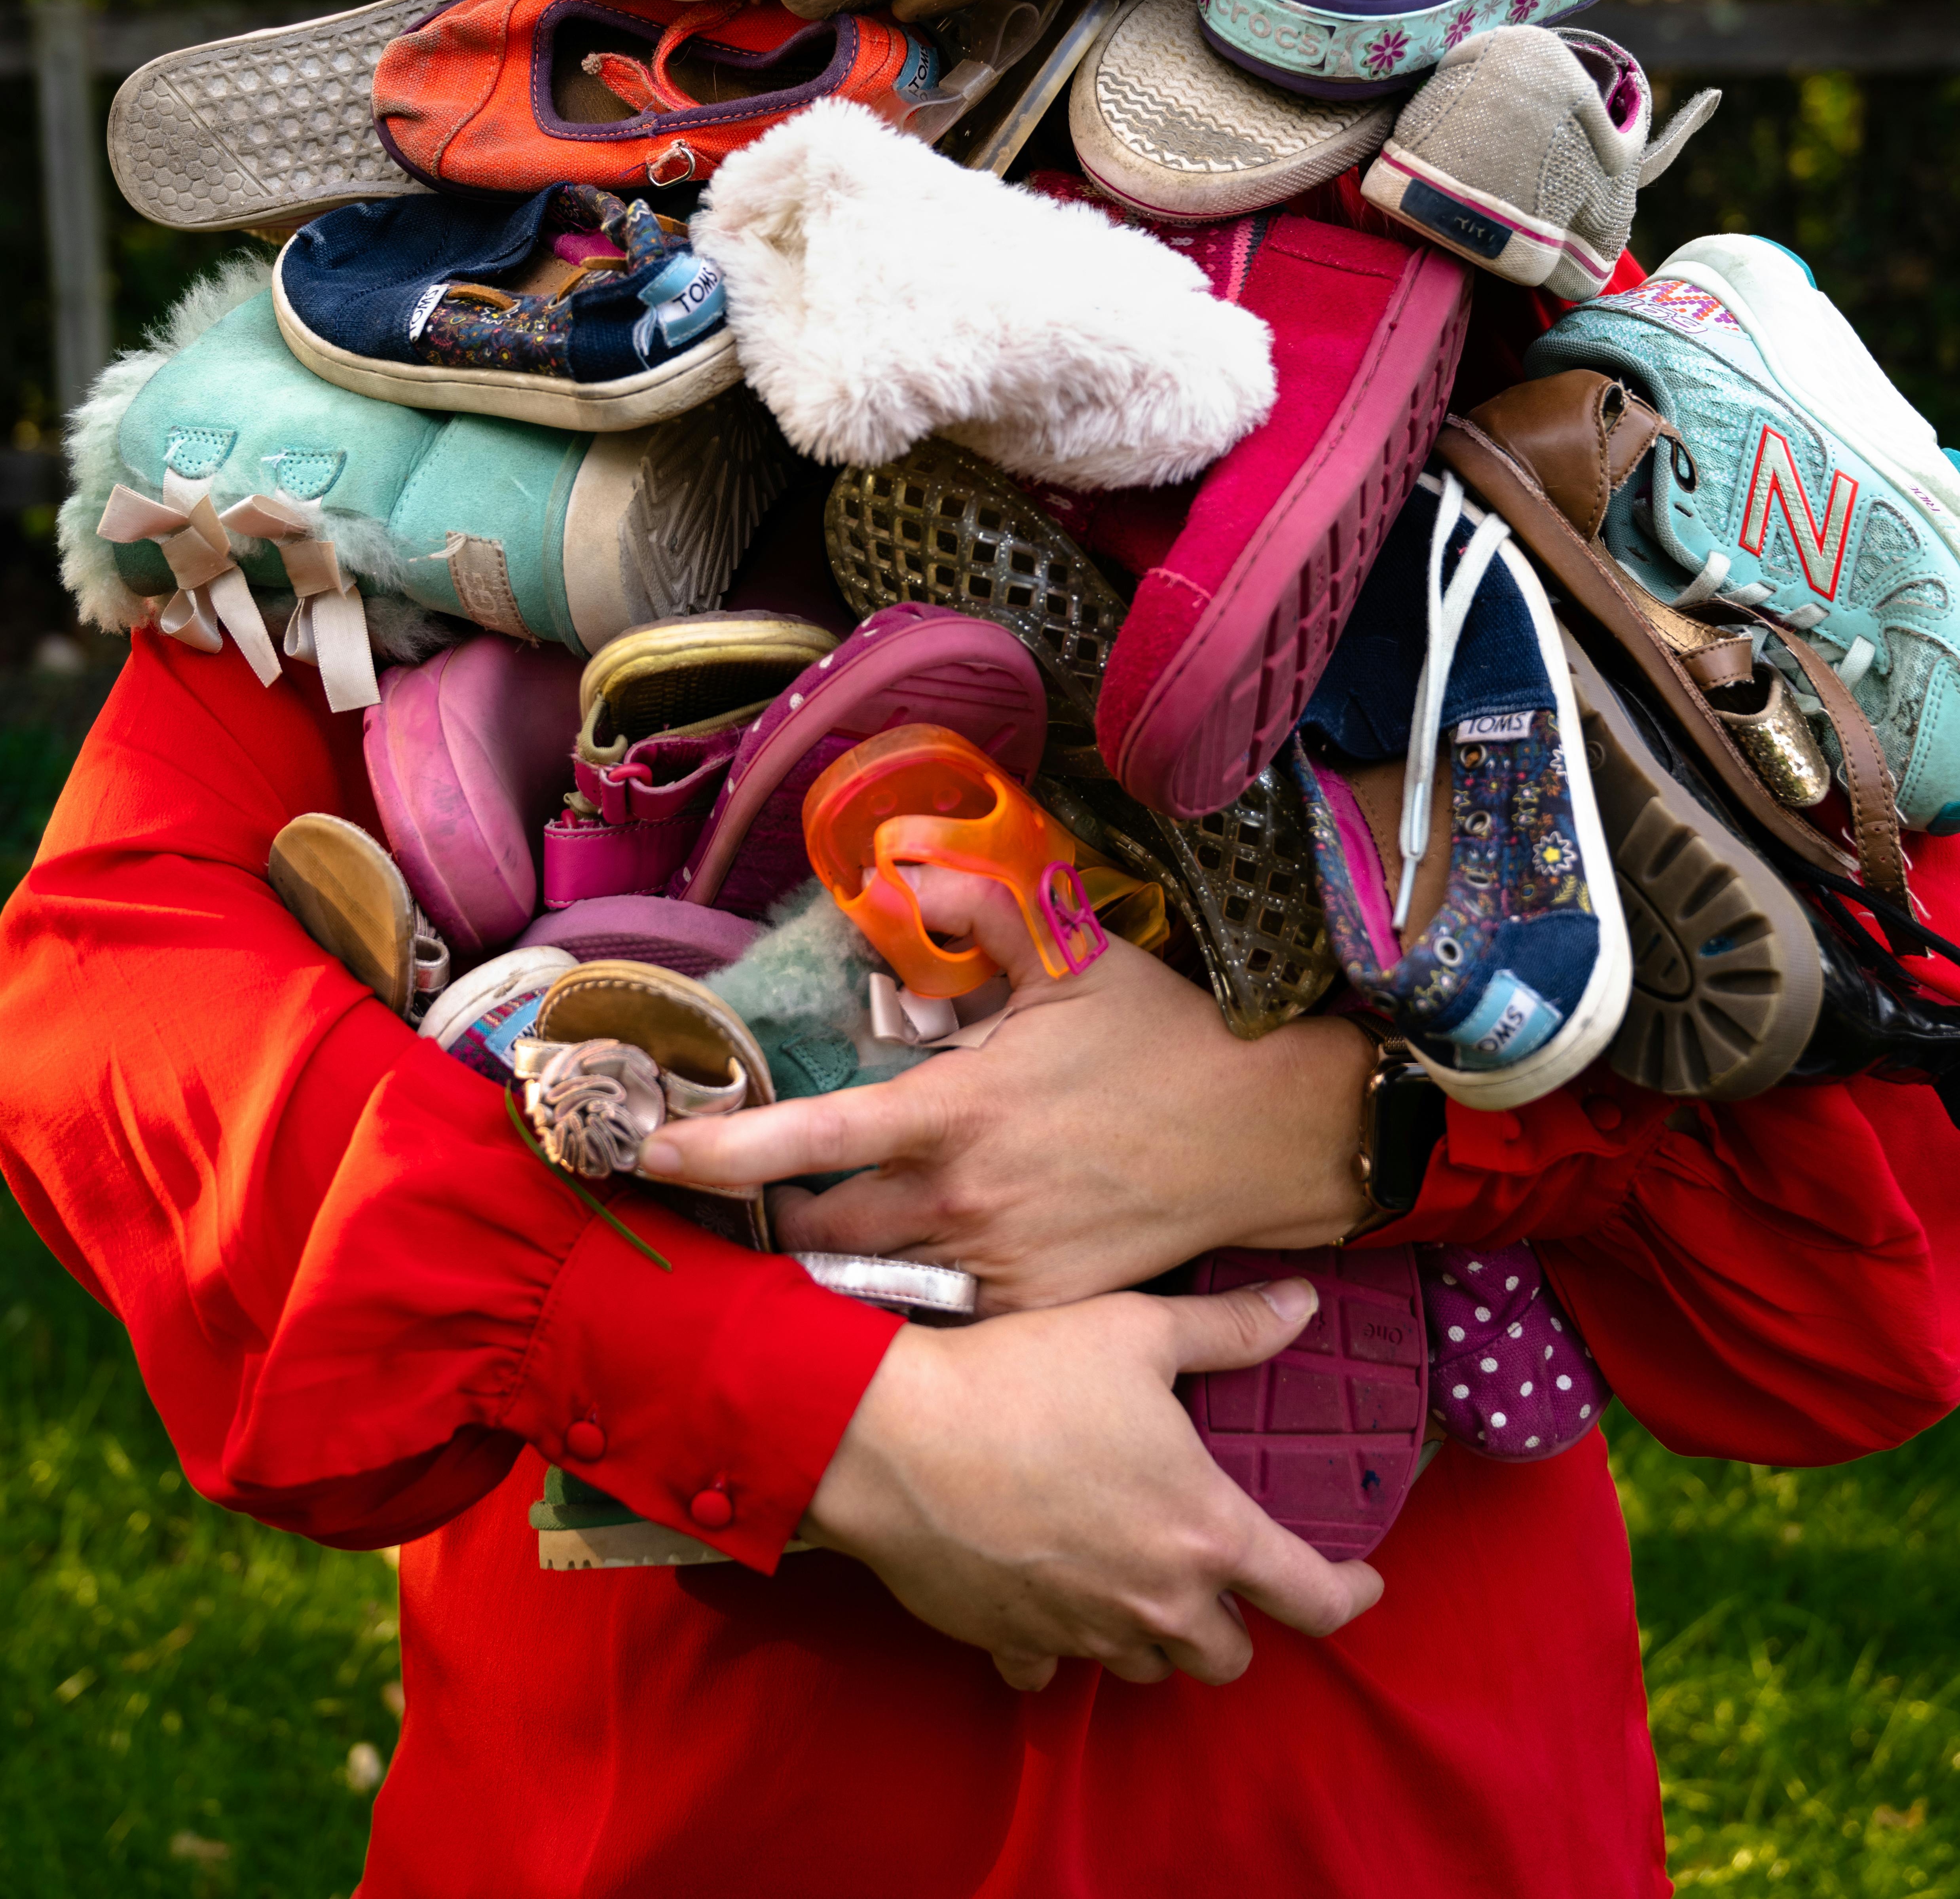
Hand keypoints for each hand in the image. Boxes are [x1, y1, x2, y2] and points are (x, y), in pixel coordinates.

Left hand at [641, 867, 1372, 1307]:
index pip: (808, 1139)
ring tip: (802, 1248)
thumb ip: (976, 903)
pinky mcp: (1037, 1311)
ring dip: (831, 1269)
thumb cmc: (1161, 1039)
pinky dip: (912, 1302)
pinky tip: (906, 1277)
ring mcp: (1000, 1265)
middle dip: (767, 1226)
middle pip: (816, 1235)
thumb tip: (894, 860)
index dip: (715, 1151)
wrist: (1264, 1135)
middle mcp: (962, 1199)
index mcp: (955, 1111)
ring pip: (873, 1286)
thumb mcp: (1071, 954)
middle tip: (741, 1203)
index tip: (641, 1155)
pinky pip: (946, 1320)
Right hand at [803, 1271, 1382, 1688]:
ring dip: (1158, 1636)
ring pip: (1150, 1669)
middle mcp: (1154, 1603)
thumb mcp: (1138, 1330)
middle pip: (1229, 1657)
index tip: (1363, 1586)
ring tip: (1141, 1581)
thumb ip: (1231, 1329)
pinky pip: (1054, 1670)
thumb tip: (1304, 1307)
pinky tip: (1053, 1600)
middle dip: (1238, 1623)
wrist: (896, 1438)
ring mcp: (1083, 1632)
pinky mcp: (1014, 1643)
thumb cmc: (1024, 1376)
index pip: (1312, 1599)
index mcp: (1204, 1532)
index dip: (1351, 1597)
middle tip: (1226, 1575)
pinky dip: (1063, 1646)